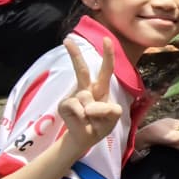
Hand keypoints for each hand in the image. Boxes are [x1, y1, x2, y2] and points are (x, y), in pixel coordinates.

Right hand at [58, 38, 121, 152]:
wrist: (85, 138)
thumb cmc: (101, 124)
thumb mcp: (113, 119)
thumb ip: (110, 111)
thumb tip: (90, 106)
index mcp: (101, 88)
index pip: (106, 69)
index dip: (108, 55)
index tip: (106, 39)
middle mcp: (87, 89)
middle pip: (81, 70)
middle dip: (75, 55)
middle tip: (67, 40)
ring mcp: (74, 96)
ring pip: (85, 96)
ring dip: (94, 112)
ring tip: (92, 120)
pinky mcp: (65, 105)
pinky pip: (77, 109)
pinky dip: (83, 118)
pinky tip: (82, 121)